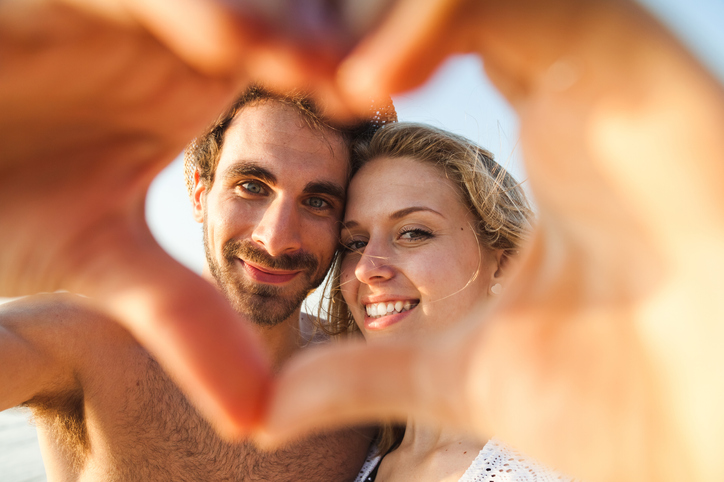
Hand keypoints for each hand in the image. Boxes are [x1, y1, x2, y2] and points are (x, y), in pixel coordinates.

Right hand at [0, 0, 342, 433]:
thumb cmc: (2, 203)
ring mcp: (118, 12)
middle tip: (374, 84)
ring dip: (278, 21)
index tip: (373, 116)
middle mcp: (165, 37)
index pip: (287, 51)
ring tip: (318, 70)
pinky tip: (240, 49)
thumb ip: (183, 317)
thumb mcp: (102, 261)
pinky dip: (194, 9)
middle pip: (279, 10)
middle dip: (327, 34)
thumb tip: (257, 414)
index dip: (338, 73)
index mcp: (185, 85)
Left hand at [261, 1, 723, 480]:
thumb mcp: (457, 371)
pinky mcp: (647, 76)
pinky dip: (448, 18)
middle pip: (451, 1)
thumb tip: (266, 409)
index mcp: (545, 126)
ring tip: (318, 82)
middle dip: (355, 20)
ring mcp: (612, 76)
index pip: (434, 41)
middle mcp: (578, 84)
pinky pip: (545, 1)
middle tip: (271, 60)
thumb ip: (362, 368)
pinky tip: (372, 84)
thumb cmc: (617, 400)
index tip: (289, 100)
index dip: (348, 57)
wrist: (722, 435)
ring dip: (386, 16)